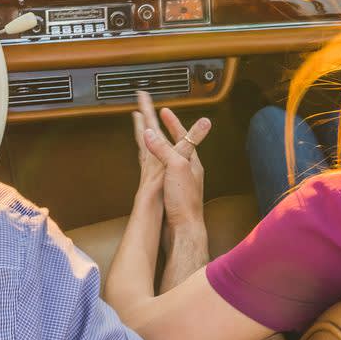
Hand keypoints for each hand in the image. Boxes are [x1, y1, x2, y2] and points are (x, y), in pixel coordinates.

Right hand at [135, 90, 209, 224]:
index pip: (182, 135)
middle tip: (157, 116)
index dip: (172, 122)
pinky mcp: (170, 192)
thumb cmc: (184, 201)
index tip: (164, 110)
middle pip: (174, 143)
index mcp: (190, 161)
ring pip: (167, 156)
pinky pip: (162, 170)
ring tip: (151, 134)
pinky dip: (156, 161)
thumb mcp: (176, 168)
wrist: (183, 229)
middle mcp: (186, 169)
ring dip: (159, 143)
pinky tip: (153, 165)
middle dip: (164, 128)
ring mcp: (178, 180)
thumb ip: (164, 150)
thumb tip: (150, 133)